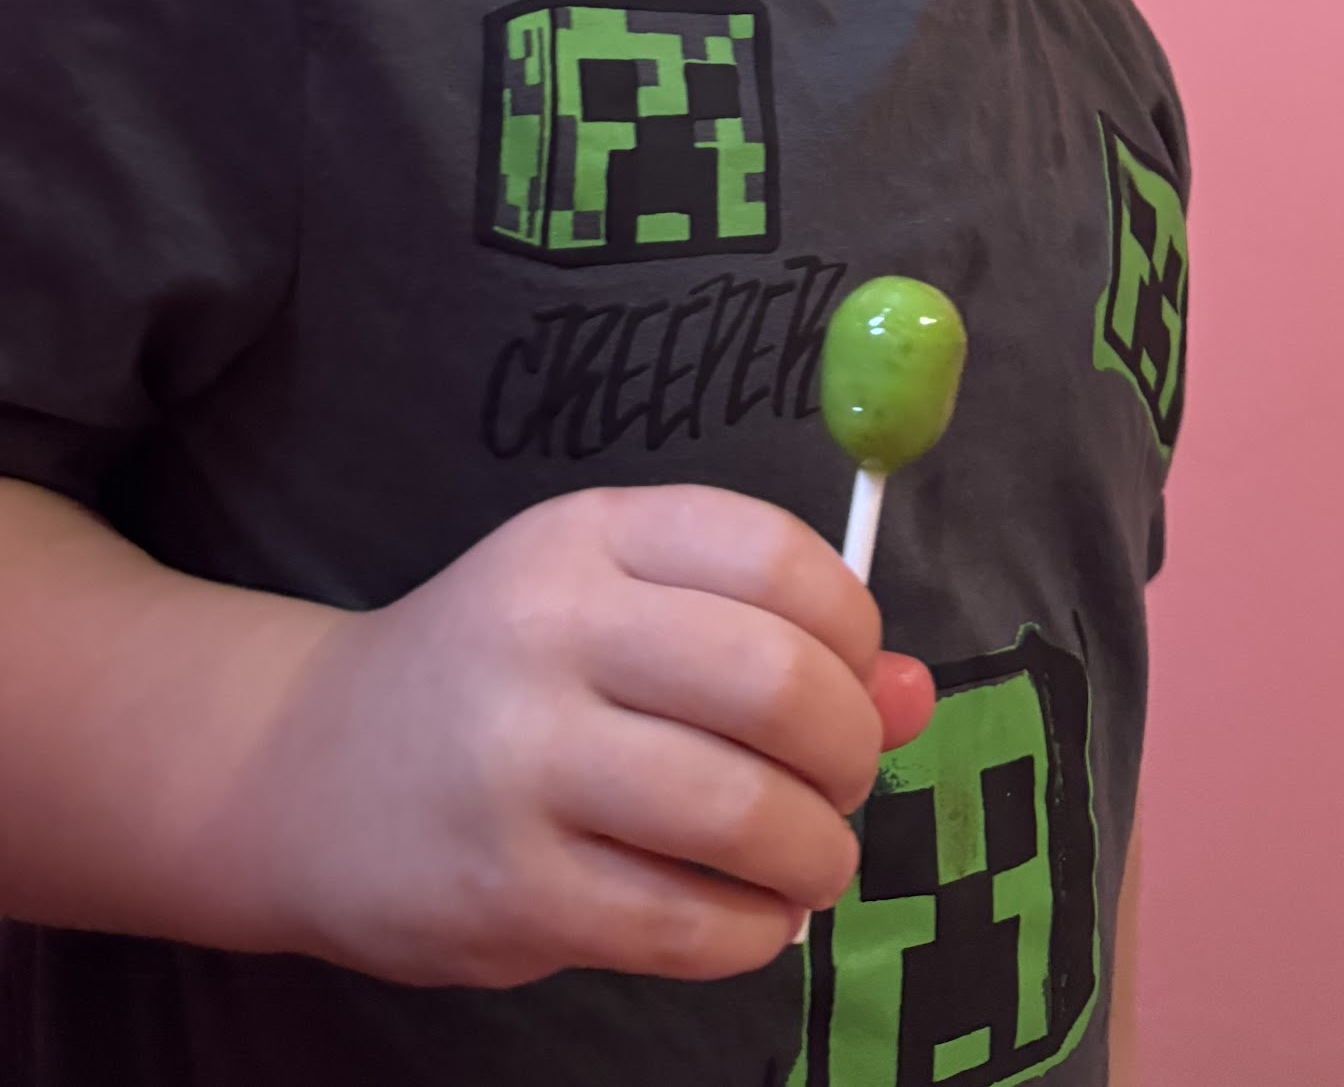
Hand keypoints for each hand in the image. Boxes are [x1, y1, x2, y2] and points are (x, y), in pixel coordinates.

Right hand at [214, 485, 932, 987]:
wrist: (308, 772)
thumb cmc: (503, 673)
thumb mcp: (621, 606)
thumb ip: (775, 635)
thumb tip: (915, 692)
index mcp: (587, 535)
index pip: (775, 556)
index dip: (854, 624)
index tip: (857, 670)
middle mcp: (550, 633)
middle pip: (776, 685)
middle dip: (850, 747)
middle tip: (845, 777)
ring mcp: (520, 767)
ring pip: (743, 816)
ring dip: (819, 851)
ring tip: (815, 857)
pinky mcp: (506, 893)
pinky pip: (686, 923)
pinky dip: (754, 929)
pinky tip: (753, 914)